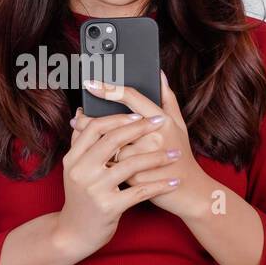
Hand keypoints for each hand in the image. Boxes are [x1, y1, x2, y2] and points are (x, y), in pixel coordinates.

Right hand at [54, 109, 182, 259]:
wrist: (73, 234)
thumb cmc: (80, 197)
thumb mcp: (74, 169)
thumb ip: (79, 143)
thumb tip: (81, 113)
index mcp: (73, 159)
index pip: (94, 128)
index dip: (117, 118)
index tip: (138, 113)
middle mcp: (81, 172)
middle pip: (112, 140)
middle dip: (140, 128)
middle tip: (161, 122)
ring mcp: (95, 190)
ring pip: (130, 164)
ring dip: (157, 157)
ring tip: (175, 154)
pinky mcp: (109, 207)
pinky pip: (140, 192)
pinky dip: (159, 186)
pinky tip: (173, 182)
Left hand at [80, 70, 213, 219]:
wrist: (188, 191)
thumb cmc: (181, 154)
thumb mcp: (178, 124)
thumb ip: (167, 98)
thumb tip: (159, 73)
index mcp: (162, 120)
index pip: (132, 98)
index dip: (109, 89)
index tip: (91, 83)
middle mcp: (154, 137)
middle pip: (114, 123)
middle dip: (91, 120)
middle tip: (77, 117)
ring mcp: (145, 158)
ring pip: (111, 147)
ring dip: (95, 145)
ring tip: (85, 139)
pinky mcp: (137, 178)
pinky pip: (113, 167)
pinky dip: (103, 163)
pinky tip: (96, 159)